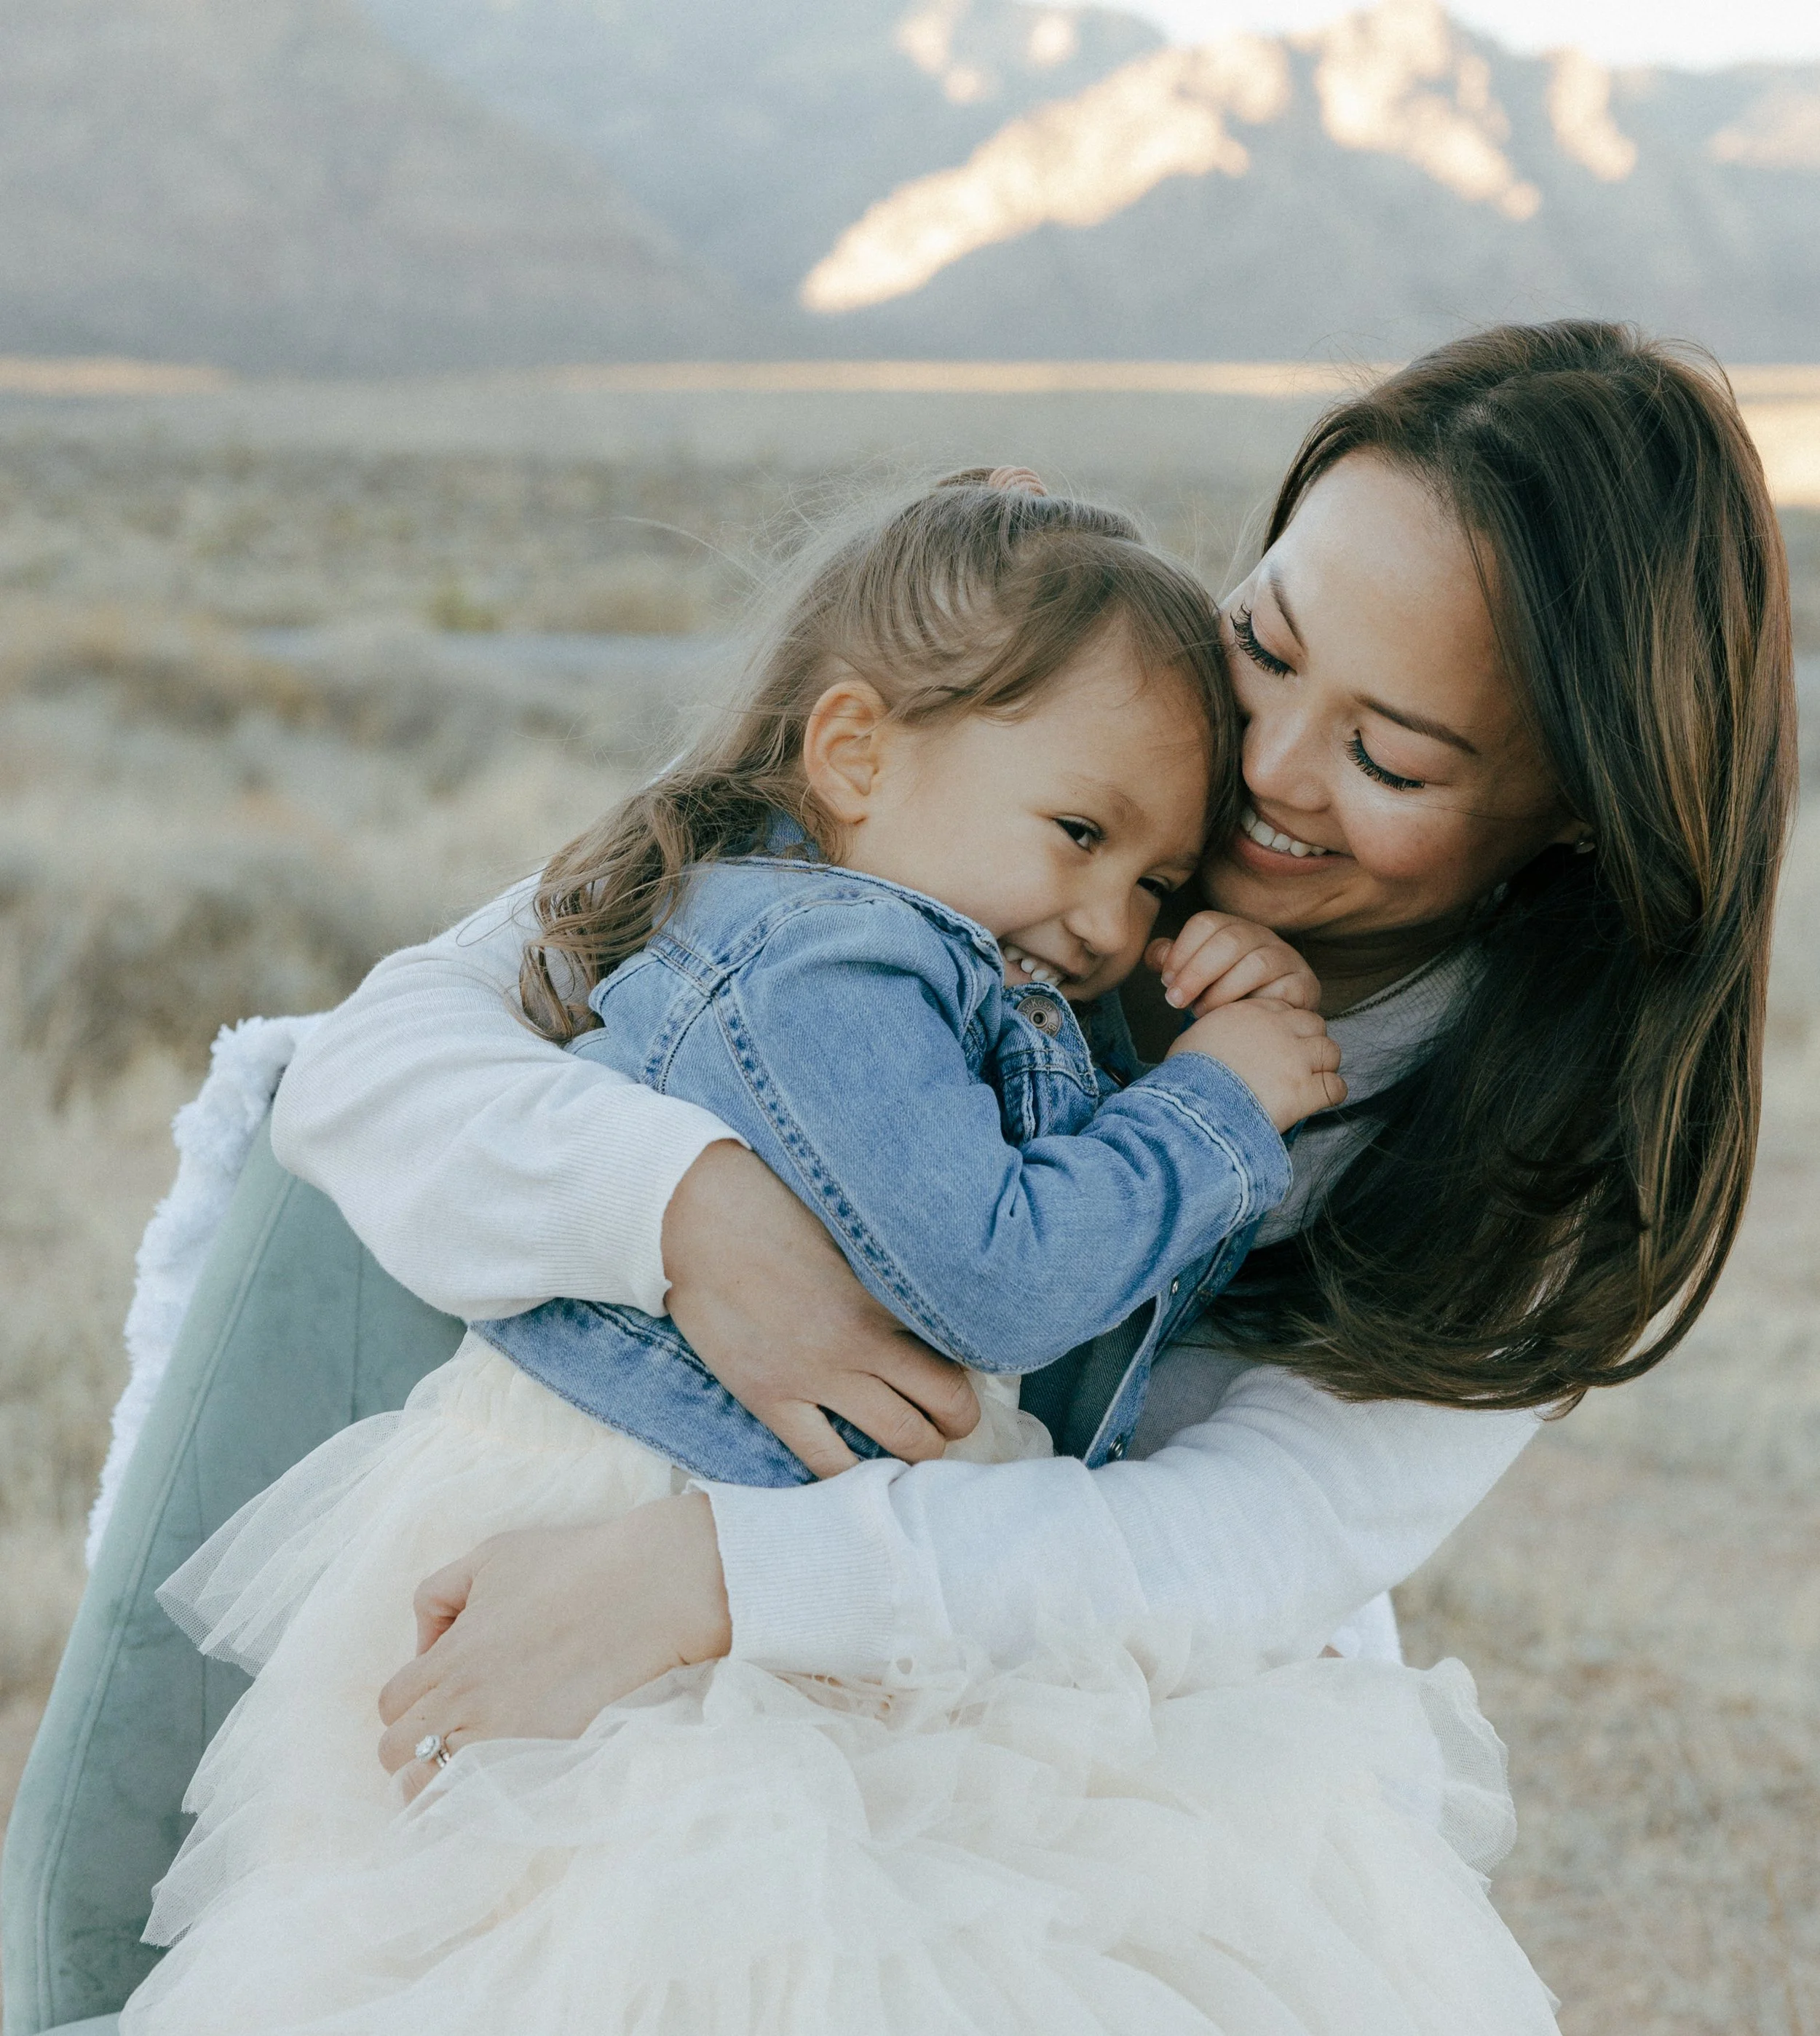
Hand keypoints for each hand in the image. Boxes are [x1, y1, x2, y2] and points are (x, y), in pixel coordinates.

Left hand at [377, 1495, 730, 1798]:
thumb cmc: (571, 1564)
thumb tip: (428, 1643)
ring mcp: (506, 1738)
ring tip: (469, 1757)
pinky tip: (502, 1769)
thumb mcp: (491, 1555)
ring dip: (440, 1776)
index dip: (410, 1699)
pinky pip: (489, 1798)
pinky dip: (484, 1791)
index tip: (441, 1688)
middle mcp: (467, 1704)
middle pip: (397, 1754)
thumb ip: (438, 1593)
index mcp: (450, 1657)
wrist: (647, 1589)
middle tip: (450, 1726)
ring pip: (434, 1788)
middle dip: (414, 1742)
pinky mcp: (546, 1756)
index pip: (391, 1704)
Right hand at [662, 1141, 978, 1476]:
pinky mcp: (770, 1397)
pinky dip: (854, 1475)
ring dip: (921, 1452)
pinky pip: (826, 1461)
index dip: (974, 1368)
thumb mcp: (849, 1221)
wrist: (695, 1217)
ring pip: (900, 1440)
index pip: (962, 1349)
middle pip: (946, 1407)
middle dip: (958, 1422)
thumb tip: (936, 1262)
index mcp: (888, 1294)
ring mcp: (816, 1375)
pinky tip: (862, 1470)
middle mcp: (862, 1342)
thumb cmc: (772, 1201)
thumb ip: (891, 1258)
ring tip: (916, 1446)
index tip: (970, 1369)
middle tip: (951, 1420)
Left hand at [1145, 912, 1320, 1014]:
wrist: (1272, 1018)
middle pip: (1230, 940)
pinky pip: (1281, 990)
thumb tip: (1156, 957)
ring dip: (1222, 992)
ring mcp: (1285, 958)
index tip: (1166, 980)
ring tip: (1201, 1013)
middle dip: (1196, 972)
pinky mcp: (1303, 984)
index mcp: (1231, 927)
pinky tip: (1235, 1019)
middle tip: (1176, 1001)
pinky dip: (1253, 1005)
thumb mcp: (1196, 976)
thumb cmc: (1226, 994)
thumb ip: (1173, 963)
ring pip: (1256, 964)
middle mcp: (1261, 936)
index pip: (1205, 923)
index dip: (1181, 951)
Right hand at [1167, 996, 1345, 1130]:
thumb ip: (1218, 1031)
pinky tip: (1319, 1100)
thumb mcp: (1196, 1037)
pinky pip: (1336, 1086)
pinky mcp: (1305, 1090)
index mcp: (1251, 1013)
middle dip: (1310, 1042)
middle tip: (1300, 1062)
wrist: (1193, 1105)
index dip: (1287, 1028)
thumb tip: (1217, 1041)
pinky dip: (1331, 1093)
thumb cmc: (1184, 1077)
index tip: (1280, 1044)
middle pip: (1315, 1025)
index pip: (1286, 1010)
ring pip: (1331, 1052)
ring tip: (1311, 1081)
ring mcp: (1295, 1059)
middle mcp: (1278, 1030)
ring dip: (1324, 1066)